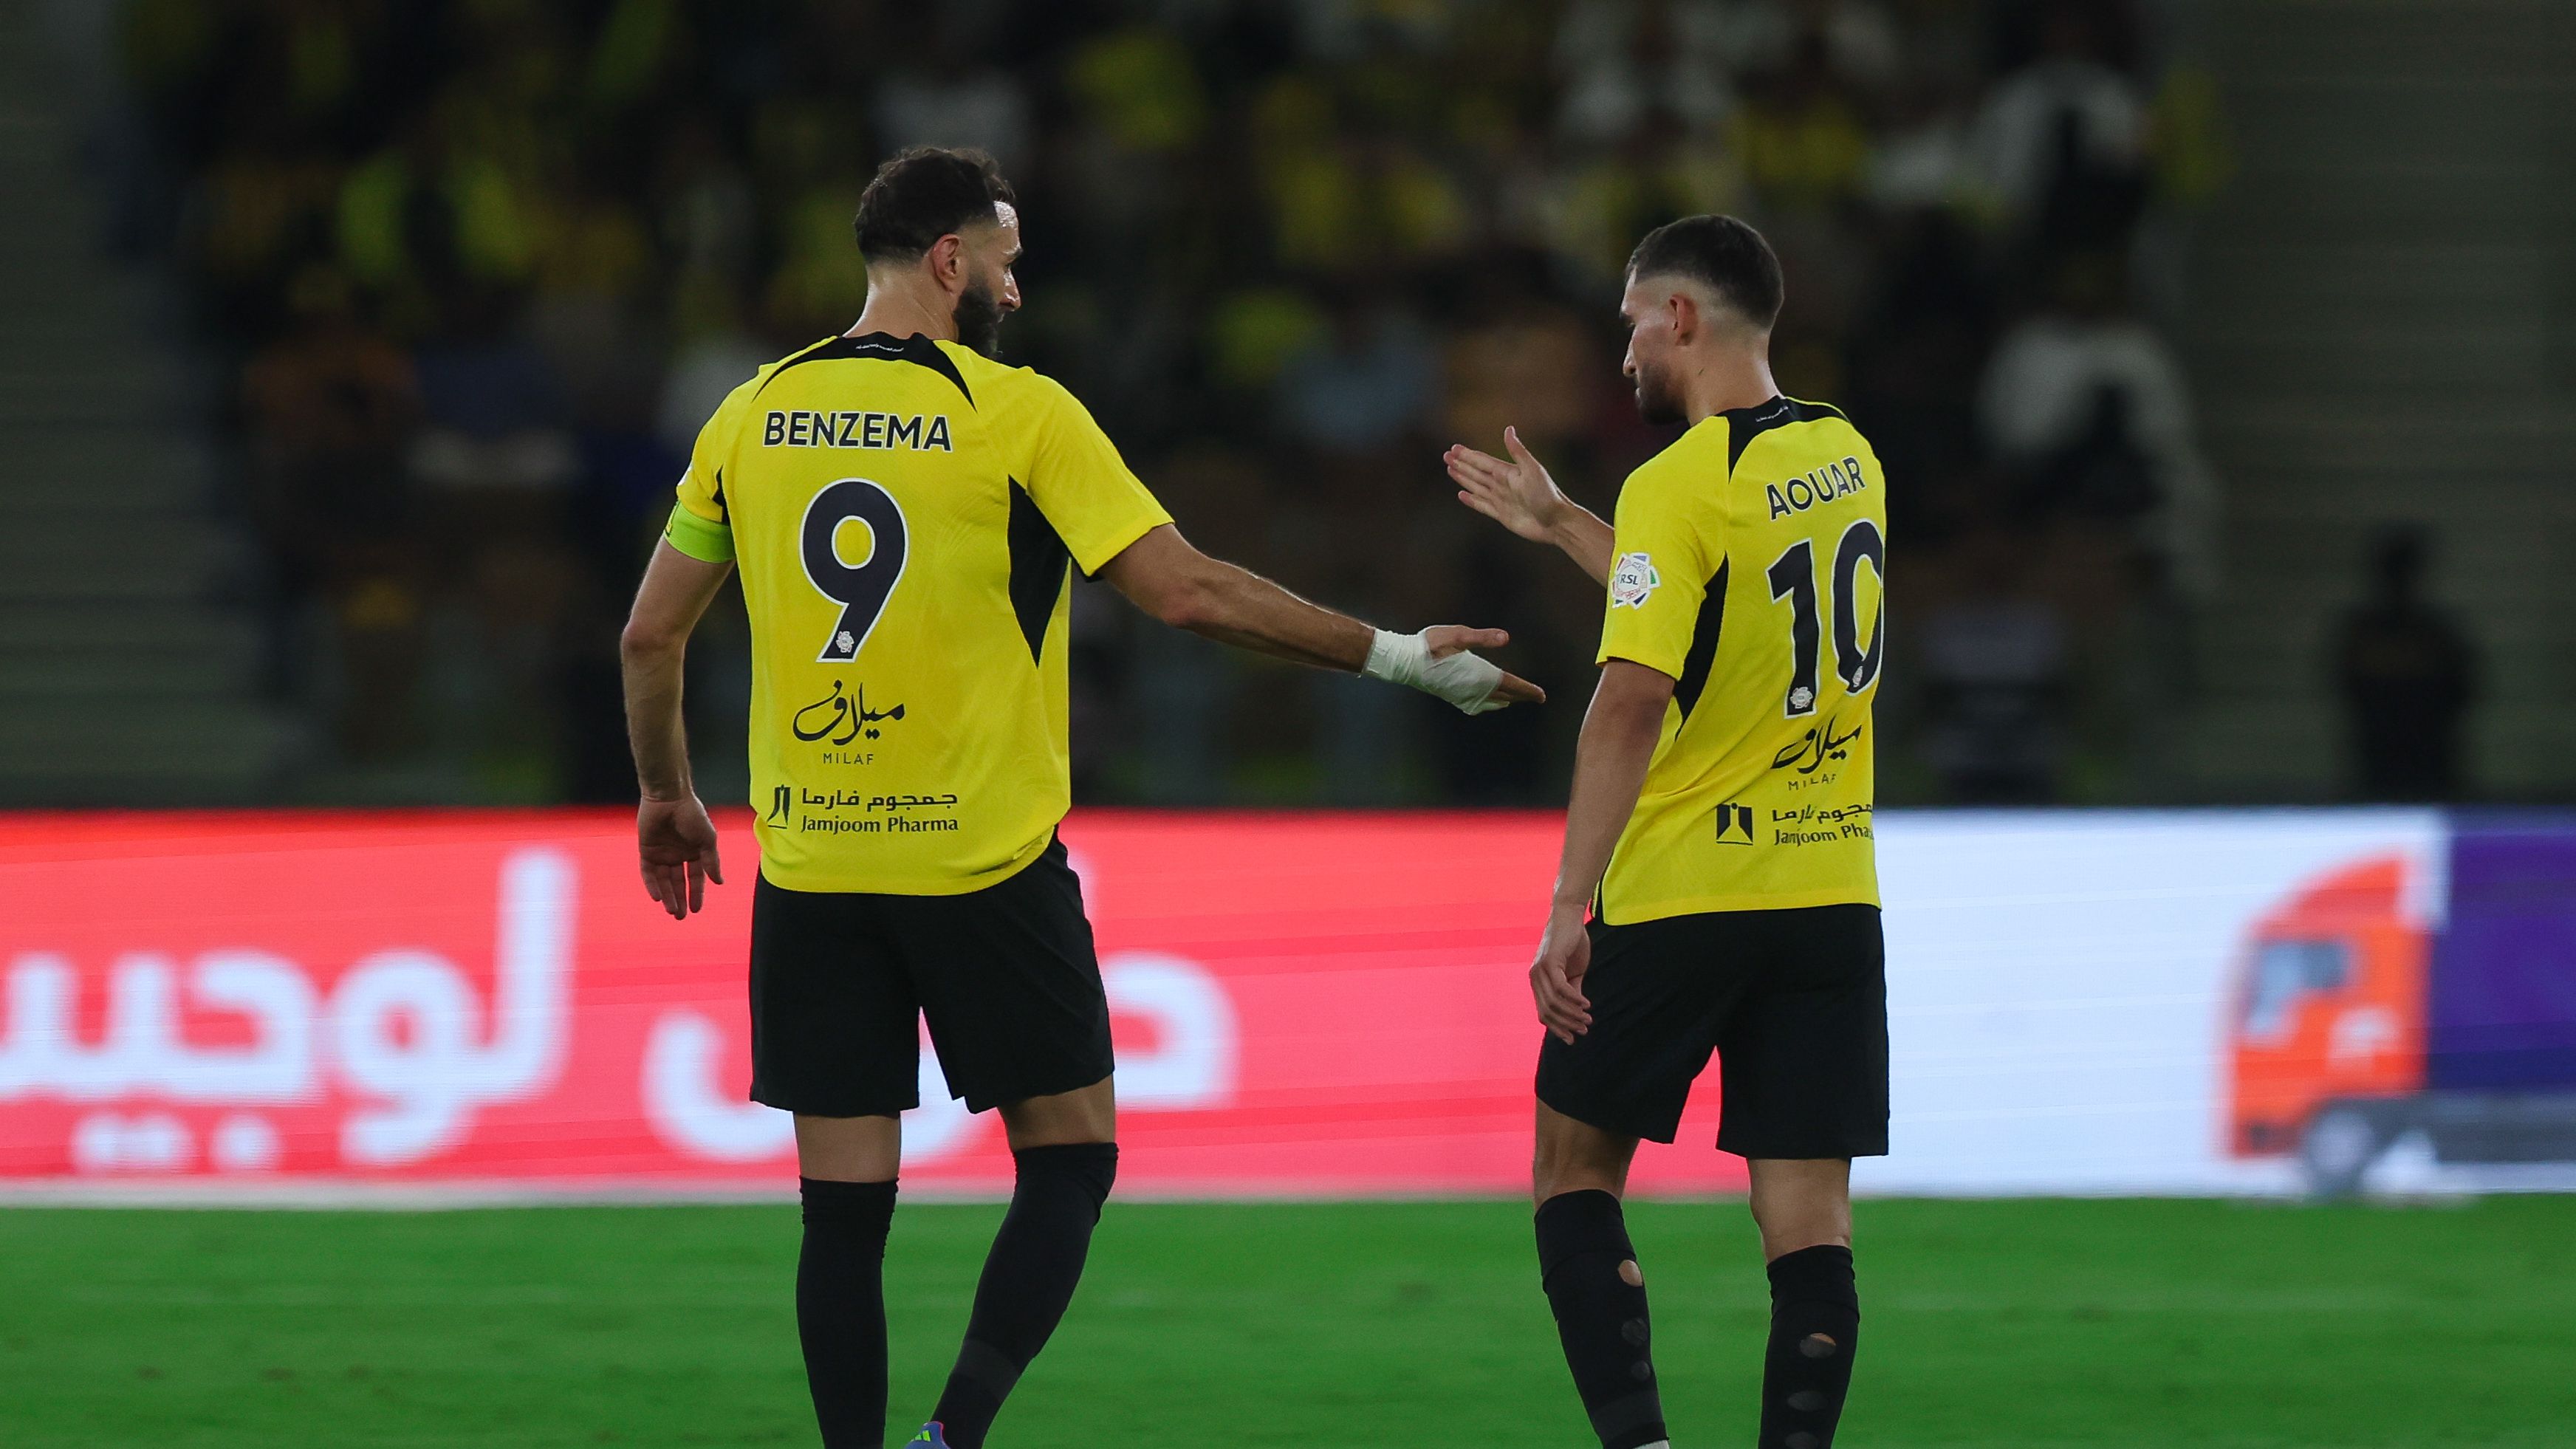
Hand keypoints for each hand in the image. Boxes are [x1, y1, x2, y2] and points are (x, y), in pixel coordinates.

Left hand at [638, 794, 724, 918]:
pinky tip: (656, 897)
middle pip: (679, 883)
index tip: (697, 910)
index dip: (697, 894)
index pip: (696, 878)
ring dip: (667, 896)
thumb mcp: (707, 839)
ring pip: (664, 880)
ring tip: (671, 911)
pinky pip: (648, 872)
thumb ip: (711, 861)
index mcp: (695, 852)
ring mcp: (662, 853)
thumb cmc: (692, 815)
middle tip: (681, 917)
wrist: (668, 798)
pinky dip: (652, 885)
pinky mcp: (647, 850)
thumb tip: (719, 882)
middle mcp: (678, 855)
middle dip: (680, 900)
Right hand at [1421, 625, 1545, 706]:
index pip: (1510, 684)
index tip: (1541, 696)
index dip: (1528, 690)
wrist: (1405, 662)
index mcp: (1479, 675)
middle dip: (1521, 696)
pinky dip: (1489, 704)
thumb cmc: (1430, 645)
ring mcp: (1462, 696)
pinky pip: (1477, 705)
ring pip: (1491, 702)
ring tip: (1515, 698)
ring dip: (1506, 699)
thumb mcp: (1458, 636)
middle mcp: (1473, 689)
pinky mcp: (1452, 697)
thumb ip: (1482, 637)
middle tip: (1536, 697)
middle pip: (1504, 695)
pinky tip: (1488, 701)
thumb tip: (1506, 638)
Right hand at [1446, 427, 1570, 543]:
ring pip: (1476, 486)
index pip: (1482, 461)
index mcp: (1507, 472)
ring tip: (1450, 469)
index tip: (1454, 448)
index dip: (1468, 455)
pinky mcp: (1502, 515)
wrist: (1556, 522)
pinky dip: (1471, 500)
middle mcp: (1502, 484)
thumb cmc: (1547, 495)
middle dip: (1461, 464)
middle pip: (1476, 472)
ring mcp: (1501, 499)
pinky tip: (1462, 494)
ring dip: (1463, 478)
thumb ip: (1518, 451)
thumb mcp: (1533, 469)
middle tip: (1446, 455)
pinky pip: (1482, 505)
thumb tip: (1508, 429)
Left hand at [1530, 901, 1593, 1043]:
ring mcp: (1540, 970)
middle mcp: (1535, 978)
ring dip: (1572, 1014)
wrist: (1570, 917)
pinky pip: (1561, 988)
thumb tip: (1578, 1010)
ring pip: (1554, 1003)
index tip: (1572, 1039)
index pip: (1543, 1013)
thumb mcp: (1574, 971)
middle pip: (1547, 1012)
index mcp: (1538, 982)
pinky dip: (1574, 999)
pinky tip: (1586, 1004)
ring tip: (1588, 1019)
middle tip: (1584, 1030)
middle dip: (1566, 1025)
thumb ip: (1573, 989)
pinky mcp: (1550, 962)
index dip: (1557, 1028)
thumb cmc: (1572, 943)